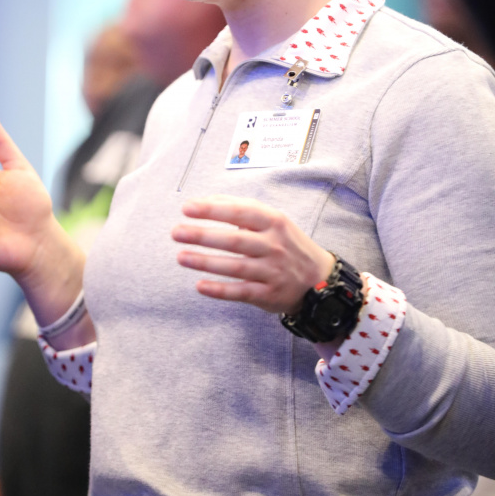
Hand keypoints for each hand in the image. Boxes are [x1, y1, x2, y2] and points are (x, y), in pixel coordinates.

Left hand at [172, 195, 333, 313]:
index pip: (240, 212)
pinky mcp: (269, 294)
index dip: (212, 209)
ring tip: (180, 256)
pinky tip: (200, 285)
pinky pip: (240, 292)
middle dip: (202, 235)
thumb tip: (206, 200)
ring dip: (205, 261)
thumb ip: (241, 208)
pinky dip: (219, 290)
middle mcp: (274, 246)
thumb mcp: (272, 220)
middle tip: (176, 232)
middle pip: (234, 240)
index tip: (187, 208)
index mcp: (273, 222)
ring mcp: (272, 271)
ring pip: (235, 266)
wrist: (319, 278)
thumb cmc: (286, 243)